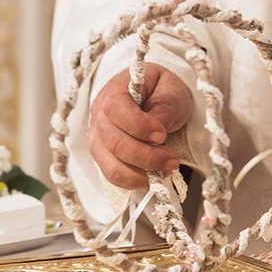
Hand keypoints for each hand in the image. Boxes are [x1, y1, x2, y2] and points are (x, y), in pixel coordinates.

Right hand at [89, 63, 191, 187]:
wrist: (157, 97)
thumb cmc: (163, 91)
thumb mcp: (171, 91)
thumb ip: (164, 108)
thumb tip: (156, 134)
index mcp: (114, 90)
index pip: (116, 109)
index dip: (138, 125)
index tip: (162, 135)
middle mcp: (99, 115)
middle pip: (114, 142)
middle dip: (146, 156)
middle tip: (173, 160)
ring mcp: (98, 138)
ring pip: (112, 165)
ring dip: (141, 173)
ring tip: (167, 170)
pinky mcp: (104, 156)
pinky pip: (114, 175)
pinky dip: (135, 180)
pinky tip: (155, 176)